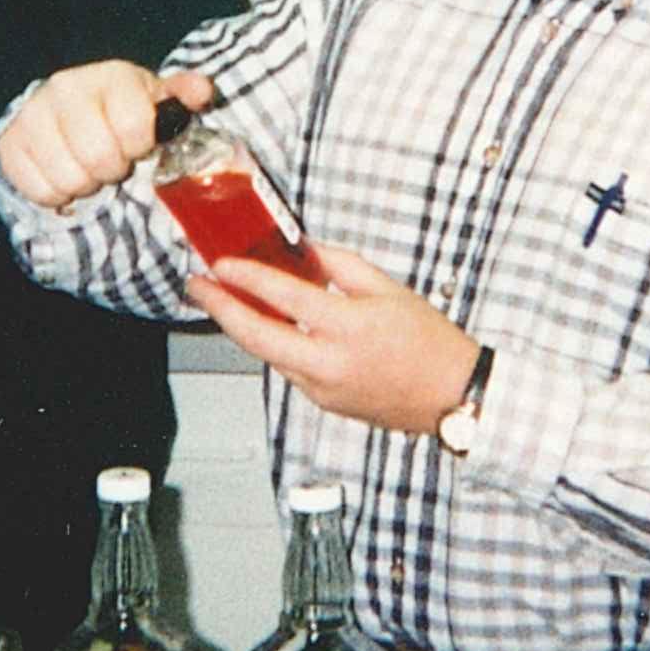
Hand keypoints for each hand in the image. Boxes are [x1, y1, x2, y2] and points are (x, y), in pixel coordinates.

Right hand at [0, 61, 217, 210]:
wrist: (64, 110)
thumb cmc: (121, 110)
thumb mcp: (156, 99)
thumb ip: (183, 95)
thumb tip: (203, 92)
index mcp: (111, 76)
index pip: (134, 127)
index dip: (139, 147)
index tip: (137, 144)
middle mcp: (67, 87)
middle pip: (99, 157)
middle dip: (111, 169)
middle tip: (110, 161)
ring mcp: (33, 113)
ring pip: (69, 179)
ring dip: (84, 184)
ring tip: (86, 166)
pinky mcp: (10, 142)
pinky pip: (40, 190)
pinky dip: (55, 194)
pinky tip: (61, 172)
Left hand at [192, 241, 480, 439]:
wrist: (453, 395)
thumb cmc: (428, 341)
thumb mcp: (387, 288)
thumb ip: (338, 265)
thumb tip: (300, 248)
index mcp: (348, 327)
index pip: (284, 296)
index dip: (245, 277)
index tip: (221, 263)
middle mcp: (329, 362)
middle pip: (256, 336)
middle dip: (219, 309)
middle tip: (197, 286)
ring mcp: (323, 388)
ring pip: (267, 354)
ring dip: (241, 327)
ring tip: (223, 300)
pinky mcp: (323, 402)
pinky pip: (288, 368)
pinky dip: (272, 344)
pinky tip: (265, 324)